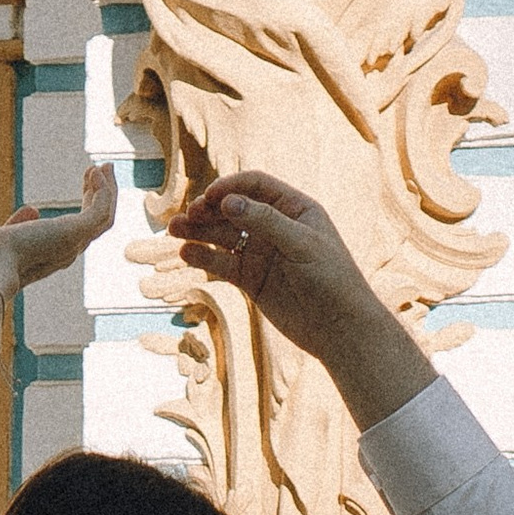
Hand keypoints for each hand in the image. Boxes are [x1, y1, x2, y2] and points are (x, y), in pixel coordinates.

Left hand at [0, 164, 117, 301]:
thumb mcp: (7, 236)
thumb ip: (20, 224)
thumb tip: (32, 210)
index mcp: (54, 254)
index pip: (81, 230)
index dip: (88, 203)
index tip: (87, 180)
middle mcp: (68, 252)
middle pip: (99, 224)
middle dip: (103, 195)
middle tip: (101, 169)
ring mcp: (74, 244)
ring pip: (105, 217)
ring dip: (108, 190)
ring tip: (105, 166)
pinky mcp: (75, 233)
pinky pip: (100, 210)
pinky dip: (103, 190)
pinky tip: (93, 171)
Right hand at [166, 173, 435, 426]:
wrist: (339, 329)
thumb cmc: (331, 279)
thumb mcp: (301, 244)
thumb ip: (266, 221)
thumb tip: (228, 202)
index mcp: (294, 208)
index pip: (254, 185)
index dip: (230, 187)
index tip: (209, 198)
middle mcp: (275, 227)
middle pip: (233, 209)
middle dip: (208, 210)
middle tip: (187, 216)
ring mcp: (262, 254)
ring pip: (223, 236)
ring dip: (198, 231)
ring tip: (174, 231)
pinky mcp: (252, 281)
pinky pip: (223, 264)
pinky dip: (204, 258)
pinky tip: (186, 254)